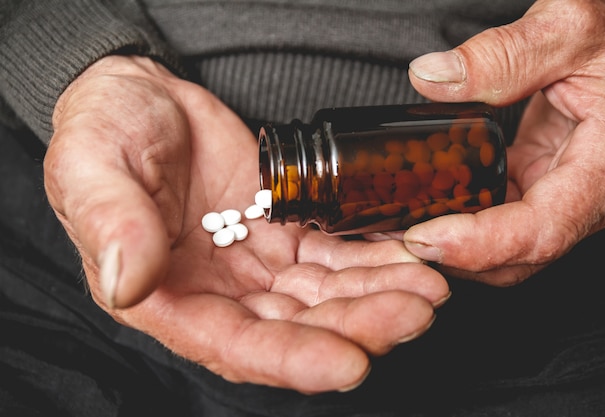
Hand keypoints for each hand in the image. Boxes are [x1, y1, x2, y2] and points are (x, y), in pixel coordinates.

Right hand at [44, 55, 449, 392]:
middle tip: (415, 310)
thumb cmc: (103, 132)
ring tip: (427, 286)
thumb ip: (110, 224)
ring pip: (324, 295)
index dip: (291, 360)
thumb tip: (128, 283)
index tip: (348, 364)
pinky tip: (405, 254)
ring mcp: (256, 264)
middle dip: (357, 325)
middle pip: (296, 328)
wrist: (141, 98)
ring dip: (376, 295)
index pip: (233, 346)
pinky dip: (371, 258)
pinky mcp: (284, 231)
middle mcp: (218, 293)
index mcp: (166, 298)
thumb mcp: (90, 168)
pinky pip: (334, 253)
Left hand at [403, 0, 604, 284]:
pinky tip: (431, 202)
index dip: (478, 245)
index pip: (541, 232)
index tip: (422, 237)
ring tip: (402, 226)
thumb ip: (504, 54)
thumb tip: (432, 78)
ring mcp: (570, 194)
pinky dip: (467, 217)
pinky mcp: (549, 181)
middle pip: (521, 256)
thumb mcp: (571, 28)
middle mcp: (594, 195)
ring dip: (456, 244)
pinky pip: (507, 216)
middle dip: (457, 257)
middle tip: (396, 238)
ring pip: (511, 245)